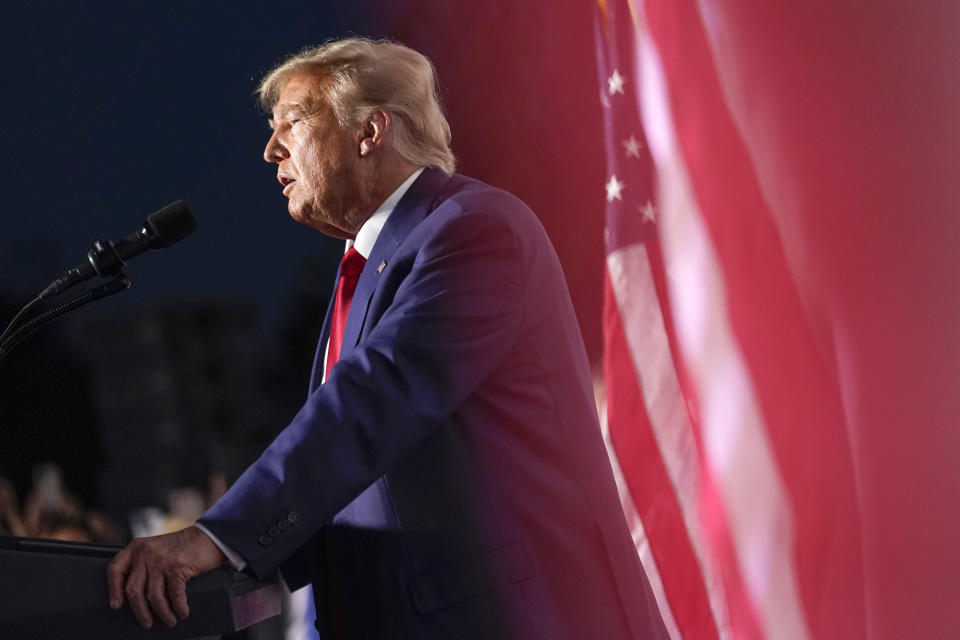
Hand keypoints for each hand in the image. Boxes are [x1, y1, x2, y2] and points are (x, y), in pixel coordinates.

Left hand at [106, 525, 225, 628]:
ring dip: (162, 613)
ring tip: (169, 620)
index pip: (115, 569)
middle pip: (133, 589)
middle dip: (139, 611)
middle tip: (146, 622)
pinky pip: (174, 595)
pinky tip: (182, 612)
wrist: (207, 536)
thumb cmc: (182, 546)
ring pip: (153, 596)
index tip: (116, 605)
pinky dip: (178, 607)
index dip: (113, 590)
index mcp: (136, 547)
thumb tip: (134, 595)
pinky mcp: (177, 567)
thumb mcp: (155, 548)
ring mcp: (161, 560)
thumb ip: (143, 563)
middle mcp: (145, 553)